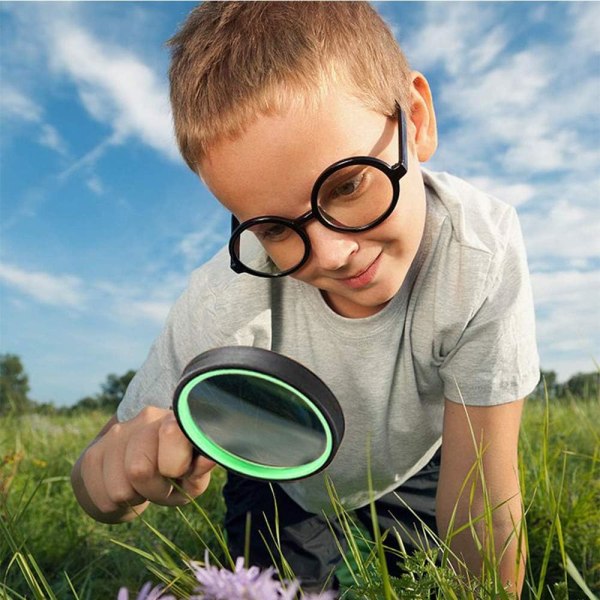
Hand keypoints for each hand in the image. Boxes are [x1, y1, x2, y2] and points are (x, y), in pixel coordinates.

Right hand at [73, 406, 215, 521]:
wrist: (136, 467)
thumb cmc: (172, 474)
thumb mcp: (191, 474)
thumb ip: (200, 469)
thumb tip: (209, 459)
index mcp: (173, 418)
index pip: (171, 433)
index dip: (175, 464)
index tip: (178, 472)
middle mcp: (143, 419)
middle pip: (139, 469)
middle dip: (154, 490)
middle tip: (160, 487)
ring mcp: (115, 435)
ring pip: (120, 490)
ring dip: (135, 498)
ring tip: (142, 486)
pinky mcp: (92, 455)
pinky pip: (103, 499)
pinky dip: (117, 505)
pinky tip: (124, 488)